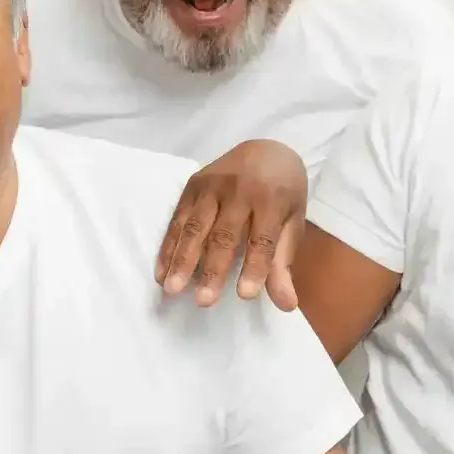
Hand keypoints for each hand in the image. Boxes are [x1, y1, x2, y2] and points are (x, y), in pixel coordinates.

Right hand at [156, 139, 307, 308]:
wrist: (265, 148)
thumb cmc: (283, 193)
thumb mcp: (293, 224)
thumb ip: (283, 264)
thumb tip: (286, 304)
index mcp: (271, 198)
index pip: (262, 238)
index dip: (254, 266)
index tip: (244, 295)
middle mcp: (238, 190)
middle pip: (223, 235)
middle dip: (212, 269)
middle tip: (203, 301)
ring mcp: (211, 186)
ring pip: (194, 228)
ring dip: (182, 260)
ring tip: (172, 289)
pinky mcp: (191, 187)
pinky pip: (177, 220)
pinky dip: (168, 248)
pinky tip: (161, 272)